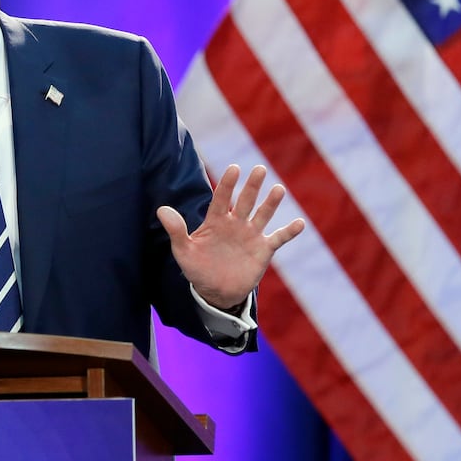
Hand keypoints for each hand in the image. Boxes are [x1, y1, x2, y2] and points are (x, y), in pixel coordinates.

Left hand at [158, 164, 304, 311]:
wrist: (215, 291)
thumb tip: (161, 209)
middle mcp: (236, 223)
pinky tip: (299, 223)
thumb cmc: (197, 268)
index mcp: (216, 220)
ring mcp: (251, 235)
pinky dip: (289, 232)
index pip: (222, 198)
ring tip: (278, 189)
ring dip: (271, 203)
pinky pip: (278, 238)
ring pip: (263, 214)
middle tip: (259, 169)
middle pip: (246, 201)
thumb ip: (176, 230)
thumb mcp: (183, 251)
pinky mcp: (263, 250)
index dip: (227, 184)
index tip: (234, 169)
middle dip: (252, 186)